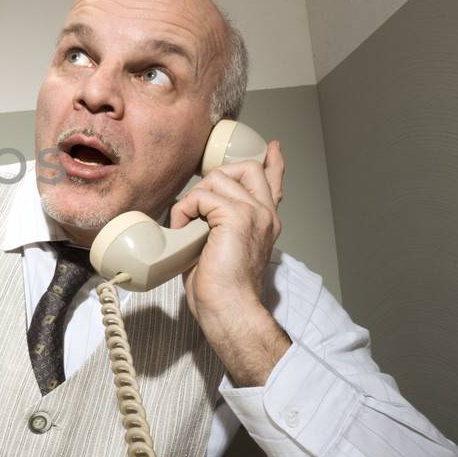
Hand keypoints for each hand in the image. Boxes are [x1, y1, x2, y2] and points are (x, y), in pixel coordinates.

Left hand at [171, 140, 289, 384]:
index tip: (273, 148)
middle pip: (245, 168)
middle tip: (197, 206)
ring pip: (218, 178)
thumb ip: (220, 227)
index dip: (272, 164)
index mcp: (266, 222)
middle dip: (214, 177)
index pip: (274, 184)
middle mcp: (265, 214)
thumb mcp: (221, 249)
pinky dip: (184, 211)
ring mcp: (253, 213)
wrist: (229, 308)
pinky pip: (201, 196)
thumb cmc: (220, 289)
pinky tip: (183, 230)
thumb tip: (197, 216)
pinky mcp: (236, 216)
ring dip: (193, 199)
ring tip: (187, 226)